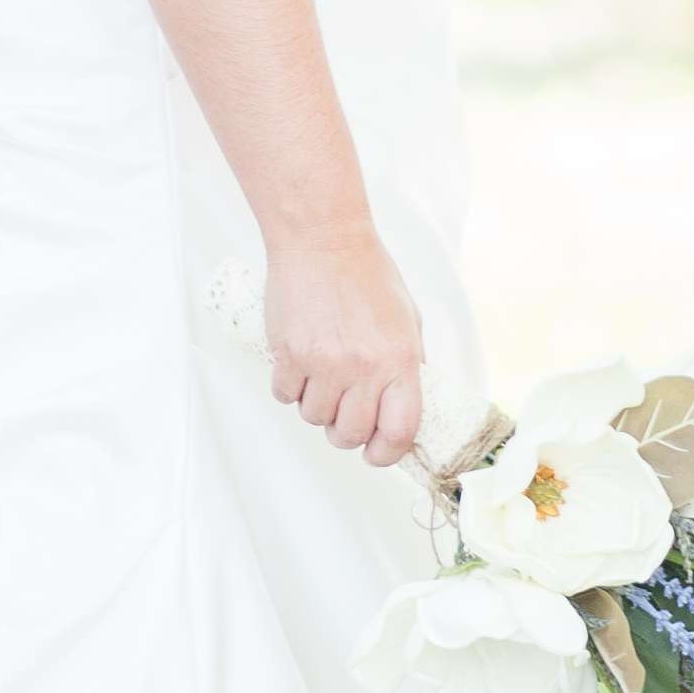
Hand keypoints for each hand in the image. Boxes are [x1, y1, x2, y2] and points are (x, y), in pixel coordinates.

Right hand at [265, 226, 423, 464]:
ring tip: (321, 376)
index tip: (377, 453)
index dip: (387, 453)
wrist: (322, 239)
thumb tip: (404, 407)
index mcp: (400, 360)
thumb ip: (409, 364)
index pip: (399, 431)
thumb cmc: (366, 274)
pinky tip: (298, 362)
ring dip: (317, 406)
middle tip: (344, 411)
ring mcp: (323, 362)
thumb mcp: (407, 318)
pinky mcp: (289, 353)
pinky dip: (290, 387)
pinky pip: (284, 396)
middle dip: (346, 432)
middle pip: (351, 434)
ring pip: (314, 418)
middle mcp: (363, 367)